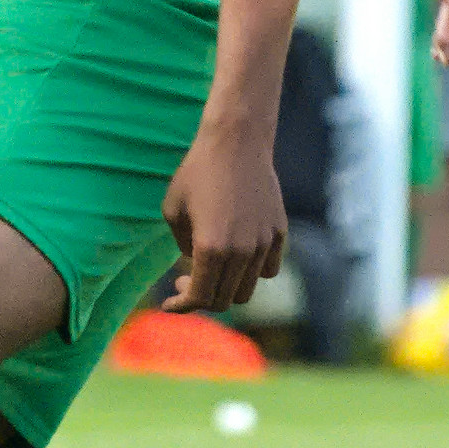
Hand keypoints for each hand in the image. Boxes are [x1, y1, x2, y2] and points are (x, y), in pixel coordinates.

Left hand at [161, 125, 287, 312]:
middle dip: (201, 298)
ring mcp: (263, 244)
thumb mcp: (173, 211)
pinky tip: (237, 257)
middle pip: (224, 300)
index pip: (199, 297)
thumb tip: (195, 266)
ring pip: (247, 289)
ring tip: (211, 269)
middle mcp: (241, 252)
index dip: (181, 306)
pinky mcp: (278, 233)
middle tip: (185, 281)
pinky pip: (268, 270)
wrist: (236, 142)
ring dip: (226, 287)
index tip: (170, 304)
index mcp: (210, 249)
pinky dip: (251, 272)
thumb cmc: (196, 172)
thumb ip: (183, 248)